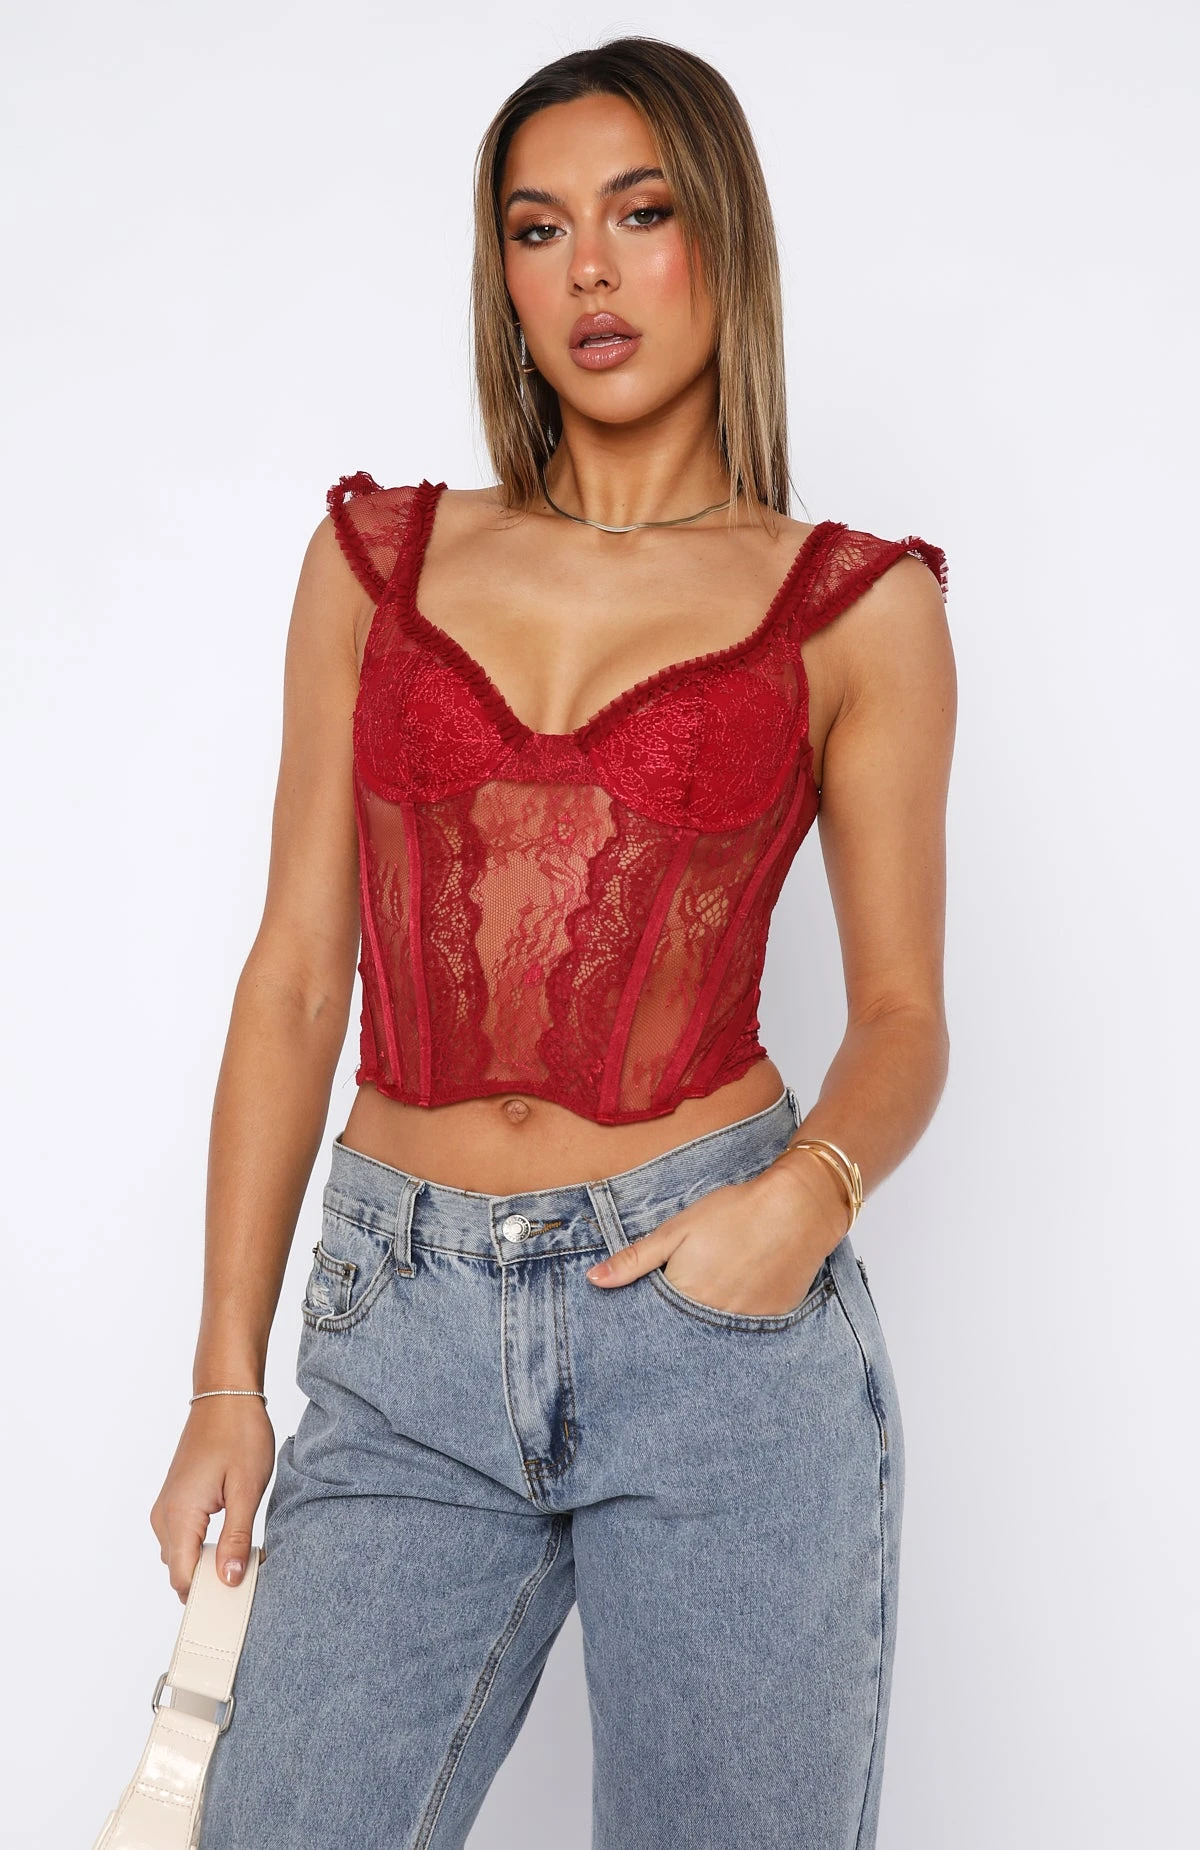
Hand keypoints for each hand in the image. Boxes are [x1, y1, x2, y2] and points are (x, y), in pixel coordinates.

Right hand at [150, 1398, 274, 1601]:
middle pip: (179, 1571)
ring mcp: (166, 1508)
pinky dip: (202, 1549)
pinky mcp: (174, 1501)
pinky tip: (231, 1544)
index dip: (207, 1596)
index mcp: (179, 1515)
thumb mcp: (247, 1489)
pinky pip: (183, 1539)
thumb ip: (237, 1538)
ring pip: (181, 1556)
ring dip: (206, 1565)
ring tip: (243, 1561)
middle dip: (209, 1583)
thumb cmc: (239, 1434)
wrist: (225, 1396)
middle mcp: (164, 1515)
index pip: (182, 1577)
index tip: (236, 1604)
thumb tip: (229, 1580)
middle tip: (247, 1581)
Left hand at [585, 1158, 847, 1317]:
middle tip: (689, 1296)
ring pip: (717, 1332)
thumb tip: (594, 1281)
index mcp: (685, 1297)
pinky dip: (741, 1317)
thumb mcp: (677, 1229)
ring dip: (710, 1321)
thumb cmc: (734, 1213)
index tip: (649, 1308)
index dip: (651, 1314)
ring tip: (718, 1290)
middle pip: (686, 1331)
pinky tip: (745, 1292)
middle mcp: (714, 1320)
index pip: (656, 1321)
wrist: (798, 1208)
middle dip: (679, 1322)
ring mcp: (746, 1325)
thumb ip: (635, 1259)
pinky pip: (748, 1329)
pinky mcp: (773, 1321)